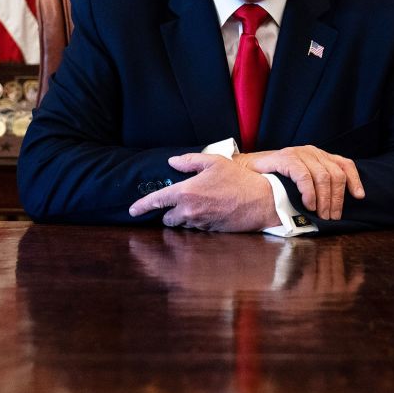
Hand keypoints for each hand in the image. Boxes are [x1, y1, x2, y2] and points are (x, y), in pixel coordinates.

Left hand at [127, 153, 279, 231]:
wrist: (261, 200)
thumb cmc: (238, 179)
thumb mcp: (214, 162)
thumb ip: (189, 161)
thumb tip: (172, 162)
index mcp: (186, 192)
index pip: (156, 201)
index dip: (141, 206)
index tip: (132, 211)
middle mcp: (189, 211)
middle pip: (167, 219)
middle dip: (169, 212)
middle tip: (178, 202)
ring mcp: (200, 223)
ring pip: (182, 224)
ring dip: (184, 217)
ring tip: (199, 205)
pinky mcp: (210, 232)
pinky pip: (196, 229)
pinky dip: (197, 222)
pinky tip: (209, 212)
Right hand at [234, 145, 362, 220]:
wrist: (246, 171)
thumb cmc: (275, 179)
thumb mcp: (301, 181)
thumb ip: (317, 186)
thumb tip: (334, 205)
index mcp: (319, 156)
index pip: (344, 164)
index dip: (354, 180)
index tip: (359, 197)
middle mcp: (312, 152)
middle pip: (336, 175)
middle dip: (337, 199)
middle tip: (331, 217)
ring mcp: (299, 153)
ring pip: (323, 176)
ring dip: (324, 199)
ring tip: (320, 214)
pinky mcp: (286, 158)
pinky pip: (304, 175)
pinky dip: (309, 192)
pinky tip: (308, 204)